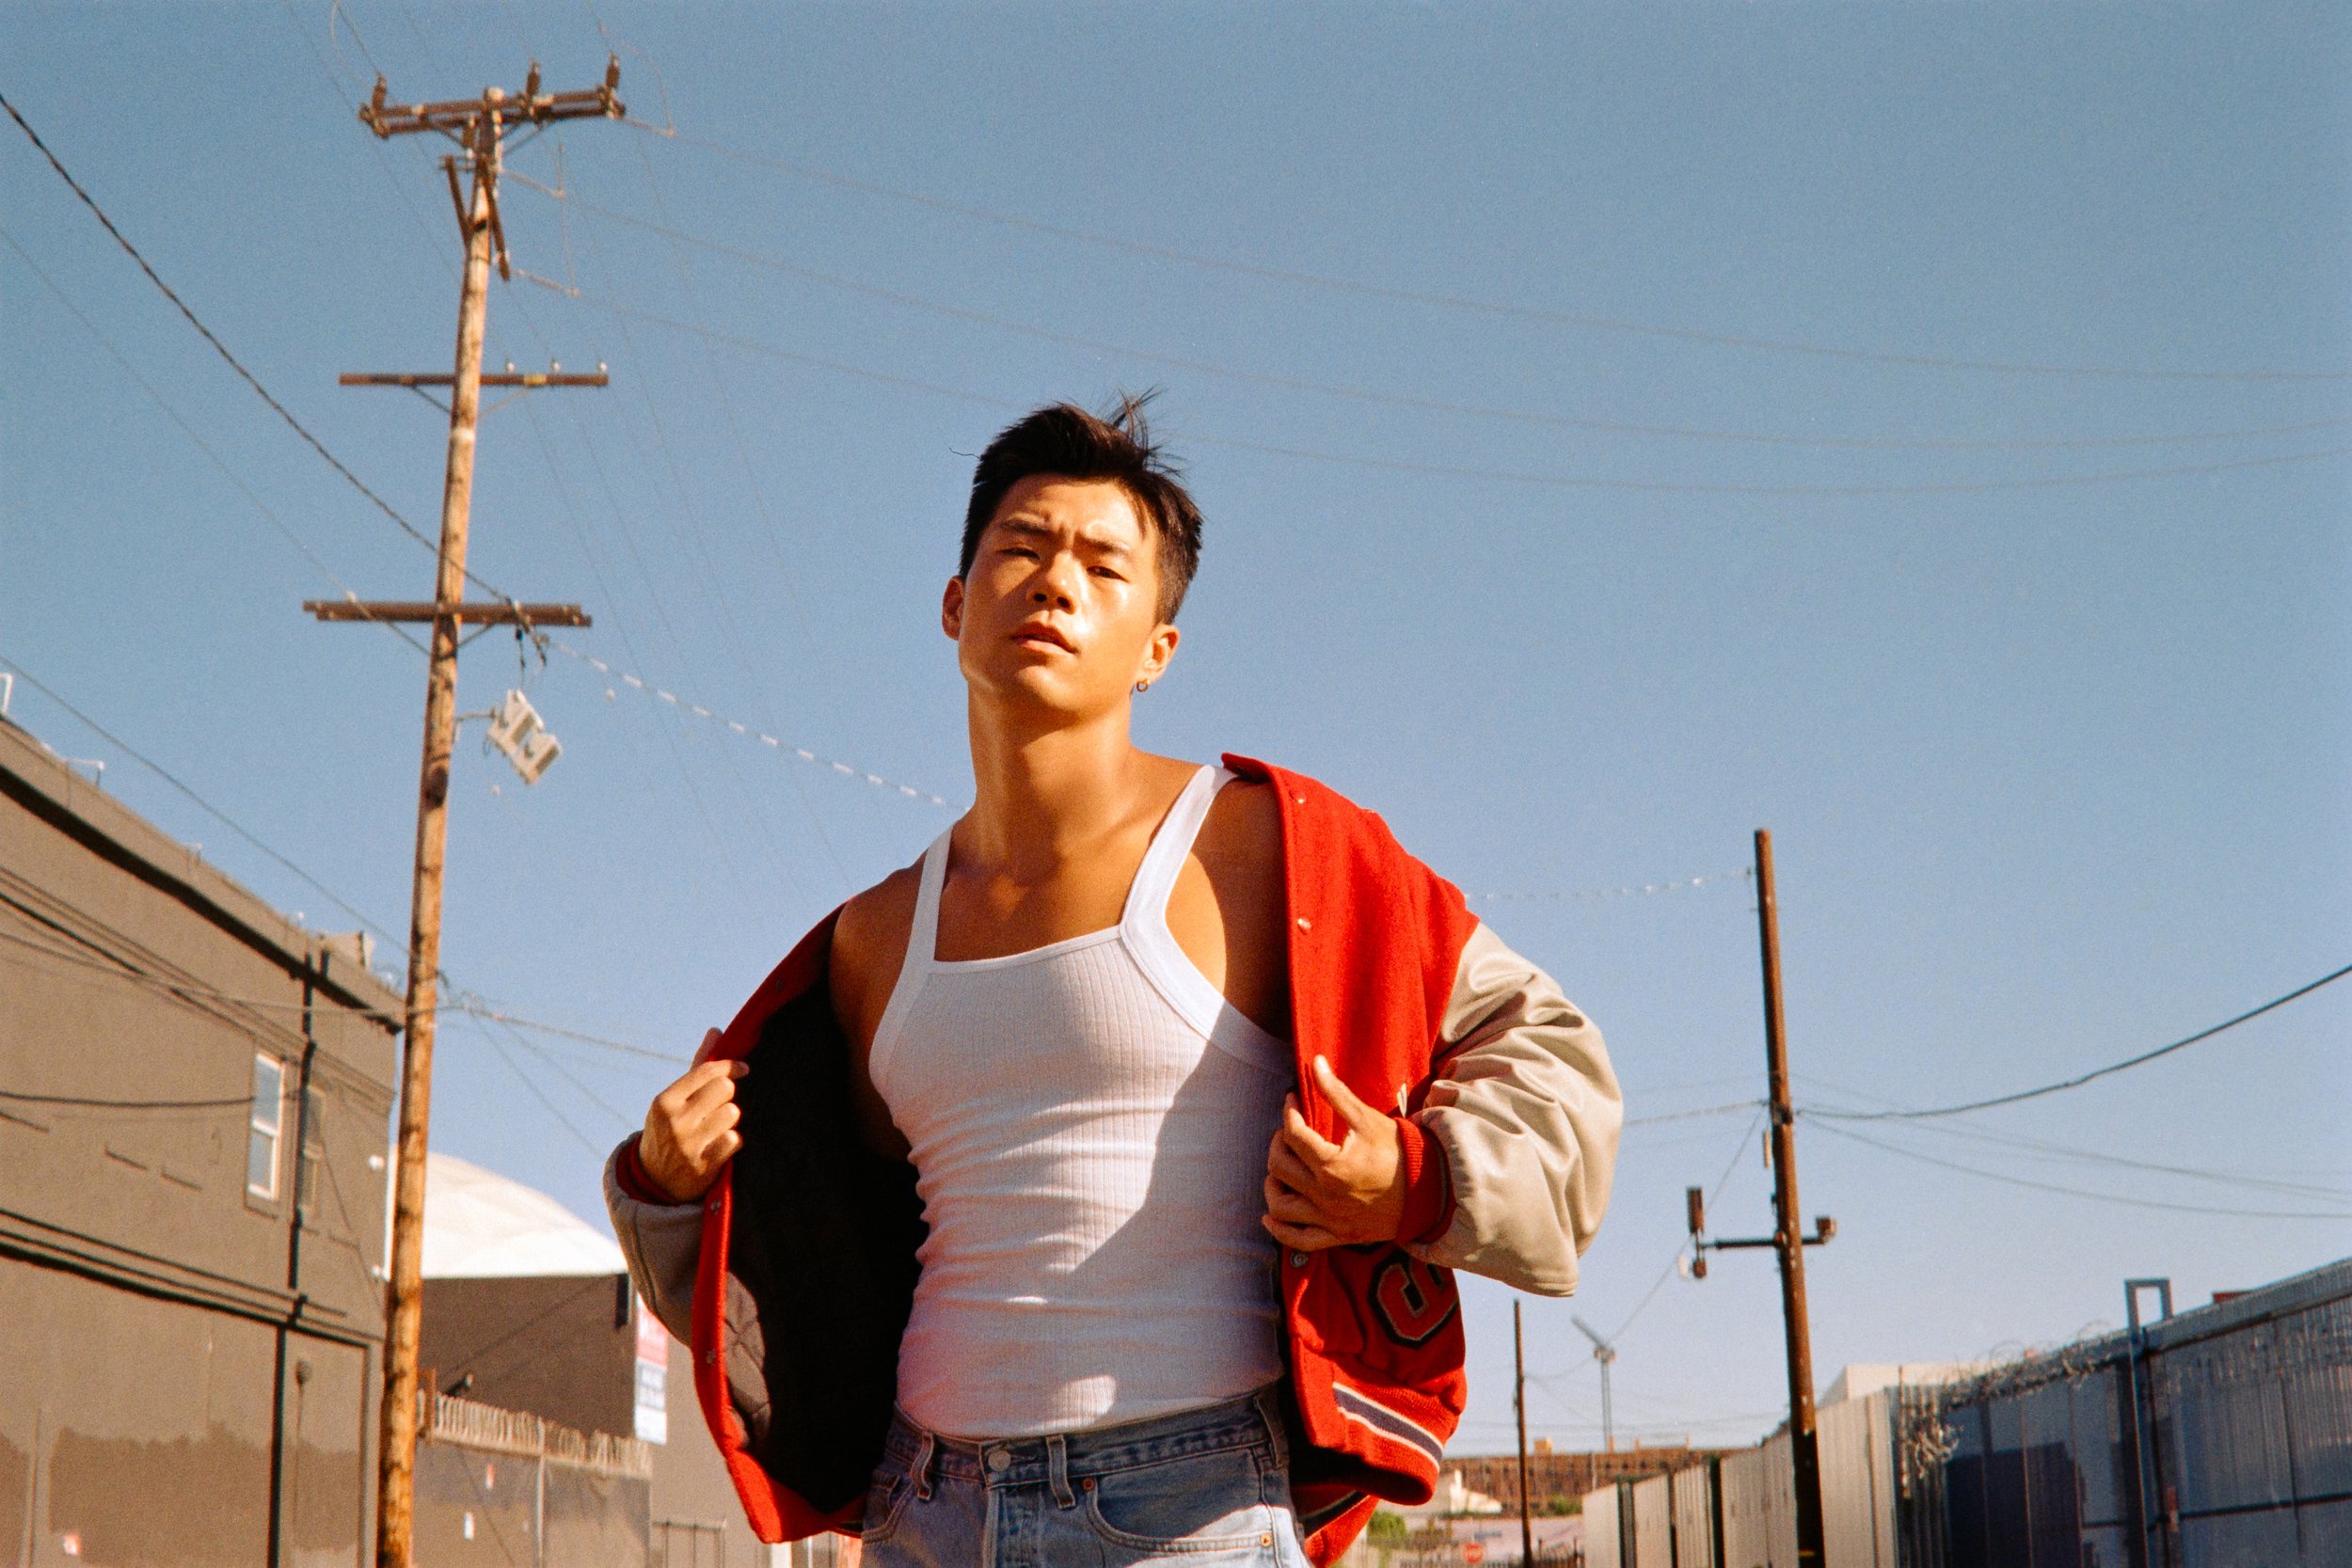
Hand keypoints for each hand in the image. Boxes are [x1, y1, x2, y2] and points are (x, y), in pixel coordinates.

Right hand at [636, 1028, 747, 1203]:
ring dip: (731, 1119)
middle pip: (725, 1089)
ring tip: (718, 1127)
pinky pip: (735, 1139)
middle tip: (720, 1106)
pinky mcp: (703, 1167)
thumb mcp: (675, 1099)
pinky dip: (733, 1140)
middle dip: (728, 1095)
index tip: (743, 1069)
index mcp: (665, 1100)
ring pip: (733, 1113)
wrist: (654, 1180)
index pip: (708, 1071)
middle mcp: (675, 1122)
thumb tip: (716, 1031)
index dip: (731, 1066)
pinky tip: (721, 1144)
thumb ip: (698, 1066)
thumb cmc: (671, 1128)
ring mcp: (688, 1145)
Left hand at [1262, 1055, 1404, 1251]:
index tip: (1292, 1101)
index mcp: (1332, 1165)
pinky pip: (1299, 1240)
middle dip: (1277, 1144)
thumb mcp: (1367, 1119)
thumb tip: (1315, 1062)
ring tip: (1278, 1169)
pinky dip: (1280, 1230)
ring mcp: (1330, 1218)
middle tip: (1287, 1132)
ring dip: (1272, 1186)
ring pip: (1281, 1207)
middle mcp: (1326, 1195)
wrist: (1428, 1190)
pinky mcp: (1337, 1234)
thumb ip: (1336, 1093)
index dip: (1288, 1112)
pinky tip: (1270, 1216)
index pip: (1293, 1135)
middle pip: (1280, 1168)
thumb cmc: (1397, 1152)